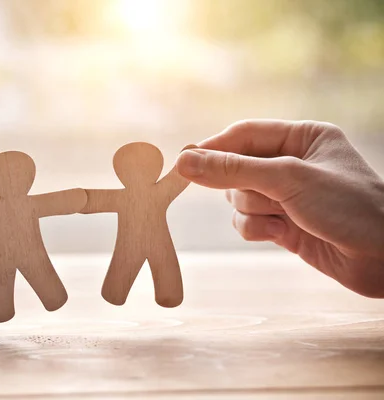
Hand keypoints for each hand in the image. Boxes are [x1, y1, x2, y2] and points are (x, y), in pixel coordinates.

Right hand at [176, 120, 383, 296]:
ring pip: (239, 198)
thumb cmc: (349, 207)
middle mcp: (293, 164)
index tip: (184, 163)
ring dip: (252, 211)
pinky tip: (281, 235)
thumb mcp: (288, 179)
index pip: (243, 135)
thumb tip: (184, 162)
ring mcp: (288, 196)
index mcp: (302, 138)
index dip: (214, 148)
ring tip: (281, 218)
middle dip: (241, 187)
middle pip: (236, 168)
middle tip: (259, 196)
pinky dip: (257, 229)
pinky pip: (249, 222)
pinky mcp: (285, 225)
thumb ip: (233, 170)